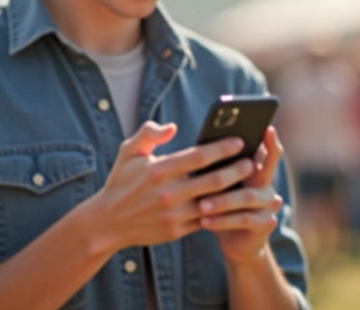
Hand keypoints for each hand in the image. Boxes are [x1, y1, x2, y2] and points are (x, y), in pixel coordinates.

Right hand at [88, 121, 254, 251]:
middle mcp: (167, 193)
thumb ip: (149, 133)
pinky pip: (206, 221)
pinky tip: (234, 202)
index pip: (199, 156)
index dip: (222, 148)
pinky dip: (222, 212)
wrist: (108, 222)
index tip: (239, 141)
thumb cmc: (122, 181)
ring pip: (214, 203)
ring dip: (234, 193)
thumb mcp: (129, 152)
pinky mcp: (176, 231)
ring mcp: (173, 215)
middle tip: (252, 161)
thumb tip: (173, 127)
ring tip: (248, 182)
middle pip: (213, 181)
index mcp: (158, 170)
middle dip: (237, 170)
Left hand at [196, 126, 285, 264]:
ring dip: (222, 201)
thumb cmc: (219, 205)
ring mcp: (269, 204)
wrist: (233, 240)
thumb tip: (200, 147)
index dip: (270, 140)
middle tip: (229, 163)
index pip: (267, 149)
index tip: (266, 128)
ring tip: (201, 204)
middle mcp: (266, 183)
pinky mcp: (265, 223)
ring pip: (248, 197)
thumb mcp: (216, 184)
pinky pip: (244, 219)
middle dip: (246, 164)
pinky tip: (204, 221)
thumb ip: (215, 167)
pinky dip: (222, 220)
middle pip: (266, 168)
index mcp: (256, 168)